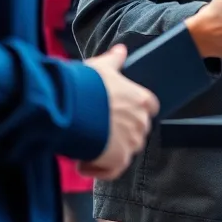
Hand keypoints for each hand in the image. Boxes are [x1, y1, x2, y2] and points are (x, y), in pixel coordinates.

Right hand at [78, 45, 158, 180]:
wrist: (72, 107)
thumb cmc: (88, 84)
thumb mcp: (102, 67)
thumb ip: (115, 60)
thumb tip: (121, 49)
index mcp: (142, 100)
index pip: (149, 108)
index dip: (134, 112)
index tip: (118, 114)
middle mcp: (141, 122)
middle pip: (137, 131)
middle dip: (120, 132)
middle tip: (97, 129)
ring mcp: (131, 143)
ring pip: (125, 152)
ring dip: (108, 151)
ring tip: (87, 144)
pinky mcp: (118, 161)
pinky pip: (112, 171)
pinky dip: (98, 169)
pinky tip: (83, 161)